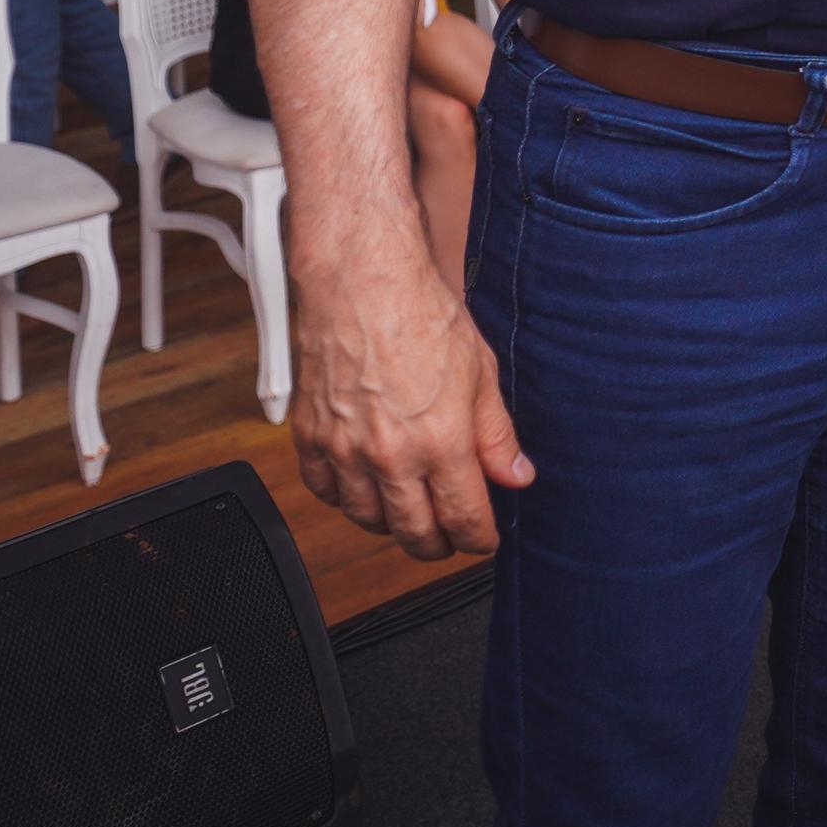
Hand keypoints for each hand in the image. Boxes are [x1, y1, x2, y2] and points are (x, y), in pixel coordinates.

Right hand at [288, 236, 529, 558]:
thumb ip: (497, 435)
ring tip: (411, 511)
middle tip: (451, 537)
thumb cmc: (422, 315)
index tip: (485, 540)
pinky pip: (323, 492)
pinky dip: (344, 499)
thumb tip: (517, 476)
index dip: (479, 539)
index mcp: (441, 442)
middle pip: (413, 533)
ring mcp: (344, 450)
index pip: (464, 520)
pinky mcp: (310, 437)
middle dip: (438, 544)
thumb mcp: (481, 373)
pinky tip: (363, 487)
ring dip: (392, 525)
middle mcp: (389, 456)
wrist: (362, 282)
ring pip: (367, 519)